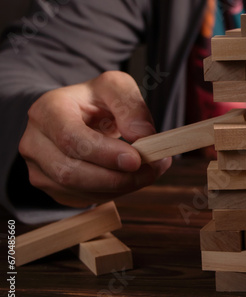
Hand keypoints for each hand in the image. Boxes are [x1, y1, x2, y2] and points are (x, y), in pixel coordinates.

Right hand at [19, 71, 170, 206]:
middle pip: (71, 172)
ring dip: (121, 187)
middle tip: (151, 169)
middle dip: (117, 177)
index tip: (136, 159)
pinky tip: (129, 177)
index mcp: (47, 111)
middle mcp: (35, 142)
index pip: (70, 138)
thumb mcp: (116, 88)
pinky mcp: (52, 188)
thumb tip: (142, 135)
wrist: (79, 116)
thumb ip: (131, 105)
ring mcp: (39, 169)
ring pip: (80, 190)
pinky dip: (114, 192)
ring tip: (148, 172)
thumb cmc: (96, 101)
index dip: (104, 153)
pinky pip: (85, 199)